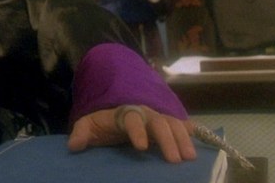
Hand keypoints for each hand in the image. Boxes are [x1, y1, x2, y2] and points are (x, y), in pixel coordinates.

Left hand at [68, 105, 196, 162]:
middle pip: (159, 122)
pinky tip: (200, 137)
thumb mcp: (88, 125)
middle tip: (175, 160)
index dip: (137, 131)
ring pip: (174, 123)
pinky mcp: (167, 125)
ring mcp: (158, 118)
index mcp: (124, 113)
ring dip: (183, 139)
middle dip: (167, 139)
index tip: (140, 147)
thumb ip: (81, 133)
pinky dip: (191, 130)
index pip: (131, 119)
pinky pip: (181, 125)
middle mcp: (145, 113)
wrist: (114, 114)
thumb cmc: (102, 123)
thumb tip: (74, 145)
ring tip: (190, 157)